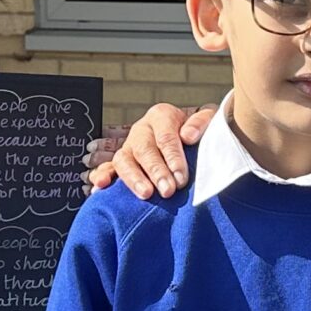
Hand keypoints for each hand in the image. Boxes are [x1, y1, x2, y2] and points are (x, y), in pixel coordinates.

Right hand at [98, 104, 217, 196]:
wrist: (192, 138)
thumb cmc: (200, 133)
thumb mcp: (209, 120)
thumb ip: (202, 122)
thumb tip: (188, 135)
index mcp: (162, 116)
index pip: (166, 136)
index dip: (173, 157)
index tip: (182, 178)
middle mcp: (142, 130)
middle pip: (144, 150)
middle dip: (156, 171)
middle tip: (168, 190)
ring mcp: (129, 146)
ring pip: (123, 160)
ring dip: (133, 178)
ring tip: (146, 194)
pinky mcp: (122, 162)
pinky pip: (107, 168)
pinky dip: (102, 177)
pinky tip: (101, 188)